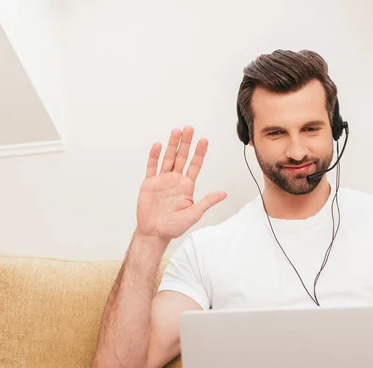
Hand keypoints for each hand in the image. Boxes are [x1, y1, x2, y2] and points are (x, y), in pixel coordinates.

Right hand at [135, 126, 226, 241]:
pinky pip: (152, 167)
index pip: (195, 165)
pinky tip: (158, 145)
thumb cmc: (174, 226)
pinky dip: (154, 156)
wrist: (154, 233)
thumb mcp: (193, 214)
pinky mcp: (149, 183)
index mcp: (186, 186)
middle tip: (189, 128)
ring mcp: (162, 180)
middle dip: (186, 143)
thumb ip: (206, 202)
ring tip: (176, 131)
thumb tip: (223, 194)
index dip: (199, 153)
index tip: (204, 140)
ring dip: (172, 145)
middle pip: (181, 157)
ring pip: (168, 158)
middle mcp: (175, 180)